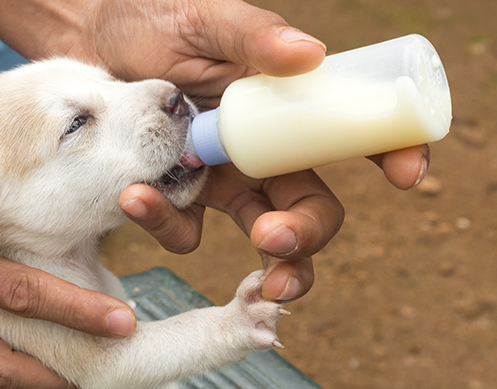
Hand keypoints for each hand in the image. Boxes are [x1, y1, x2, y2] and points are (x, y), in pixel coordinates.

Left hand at [65, 0, 429, 300]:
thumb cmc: (155, 19)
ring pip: (261, 235)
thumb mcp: (206, 21)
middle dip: (308, 237)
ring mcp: (219, 179)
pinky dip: (163, 222)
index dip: (392, 154)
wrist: (89, 38)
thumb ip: (251, 35)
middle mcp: (262, 151)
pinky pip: (184, 230)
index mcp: (286, 108)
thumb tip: (308, 54)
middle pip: (309, 208)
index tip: (407, 173)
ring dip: (262, 257)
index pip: (352, 137)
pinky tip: (135, 195)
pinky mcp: (174, 195)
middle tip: (280, 242)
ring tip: (241, 246)